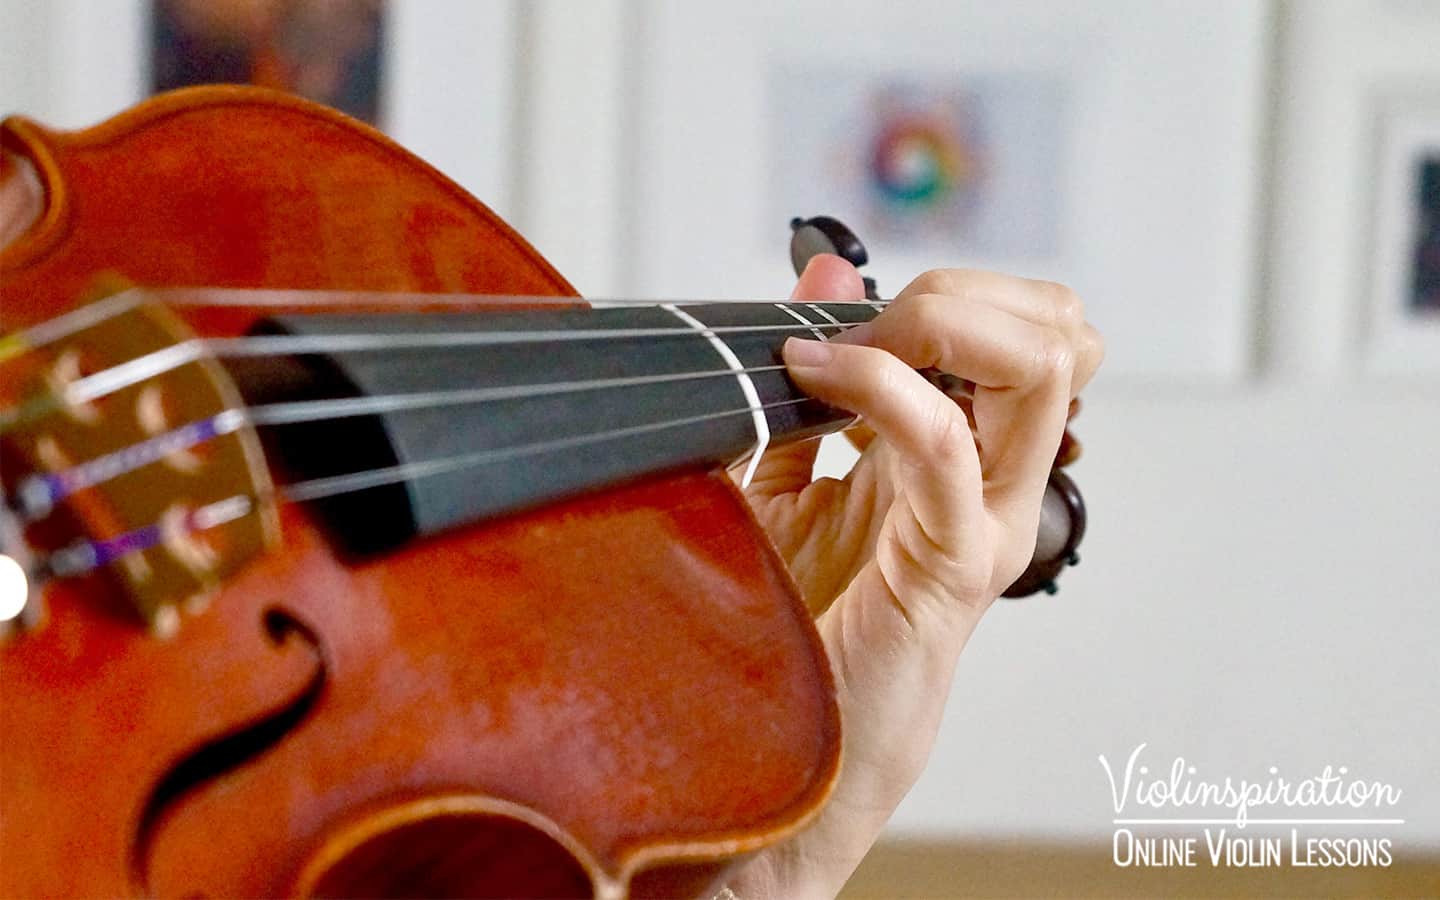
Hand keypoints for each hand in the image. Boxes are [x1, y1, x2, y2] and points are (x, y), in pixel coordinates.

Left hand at [725, 255, 1102, 898]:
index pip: (1032, 326)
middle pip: (1062, 330)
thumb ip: (815, 382)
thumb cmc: (787, 616)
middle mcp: (997, 480)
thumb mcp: (785, 471)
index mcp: (967, 454)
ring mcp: (989, 517)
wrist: (778, 740)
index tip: (845, 311)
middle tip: (875, 322)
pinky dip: (879, 384)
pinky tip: (815, 373)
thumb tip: (824, 272)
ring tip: (861, 344)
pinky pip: (945, 442)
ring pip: (1047, 366)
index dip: (951, 290)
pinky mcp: (955, 560)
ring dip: (947, 322)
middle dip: (963, 292)